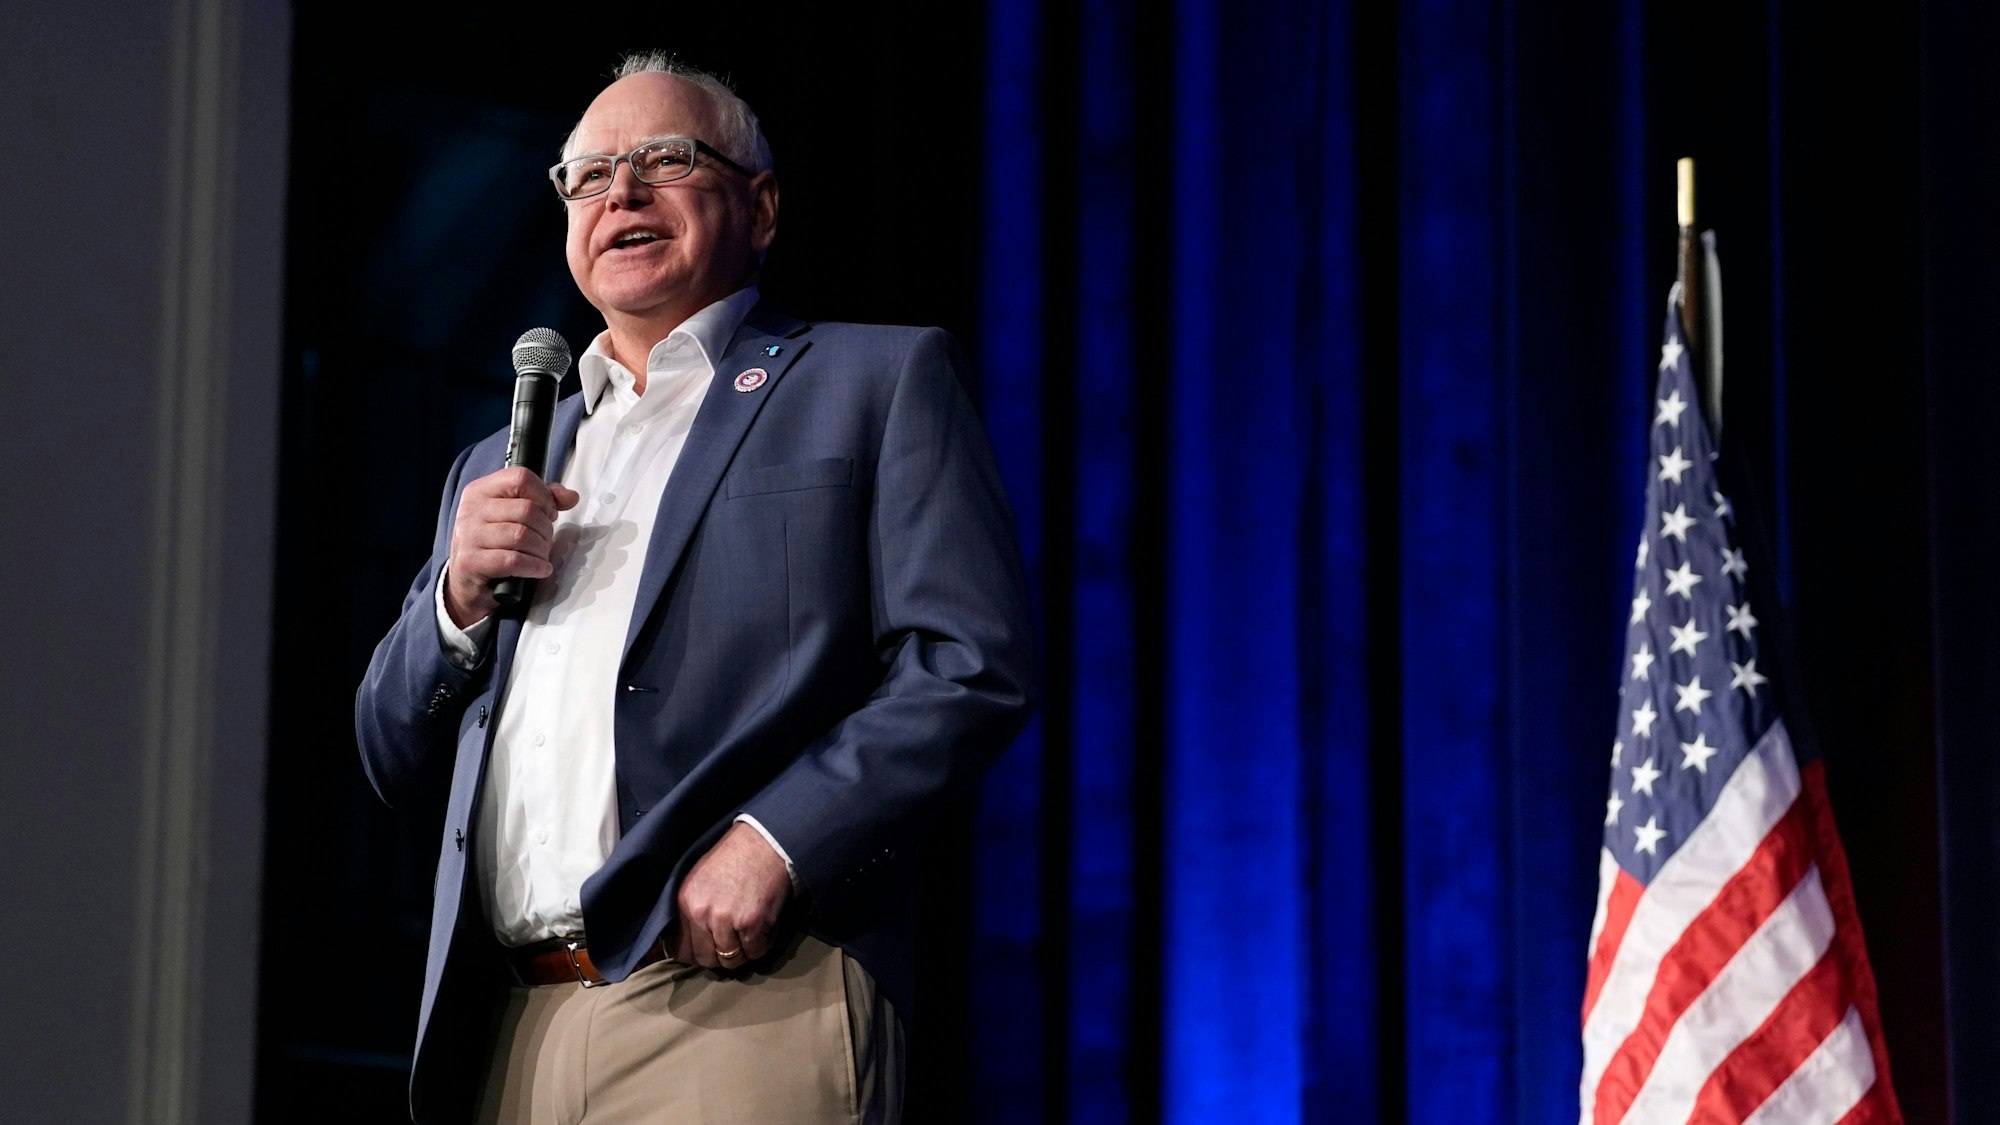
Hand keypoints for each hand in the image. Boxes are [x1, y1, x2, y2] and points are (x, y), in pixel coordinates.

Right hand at [443, 467, 579, 626]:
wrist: (466, 579)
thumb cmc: (492, 544)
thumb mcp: (512, 515)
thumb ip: (542, 500)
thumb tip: (570, 497)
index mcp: (480, 490)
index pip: (520, 478)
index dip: (544, 495)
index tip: (549, 512)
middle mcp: (471, 509)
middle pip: (527, 510)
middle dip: (546, 529)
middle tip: (545, 539)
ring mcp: (468, 535)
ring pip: (522, 535)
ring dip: (541, 549)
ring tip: (541, 555)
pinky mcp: (470, 561)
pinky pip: (514, 560)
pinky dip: (534, 566)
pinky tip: (540, 569)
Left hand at [670, 822, 791, 969]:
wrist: (767, 841)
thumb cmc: (736, 857)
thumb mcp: (699, 879)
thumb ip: (692, 909)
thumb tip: (688, 942)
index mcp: (685, 901)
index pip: (680, 950)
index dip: (695, 955)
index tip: (707, 952)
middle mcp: (702, 913)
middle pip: (705, 959)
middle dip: (719, 957)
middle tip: (732, 944)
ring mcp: (726, 919)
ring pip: (730, 960)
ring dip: (741, 952)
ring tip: (749, 935)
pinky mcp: (752, 923)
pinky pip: (755, 952)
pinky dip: (761, 945)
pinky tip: (764, 928)